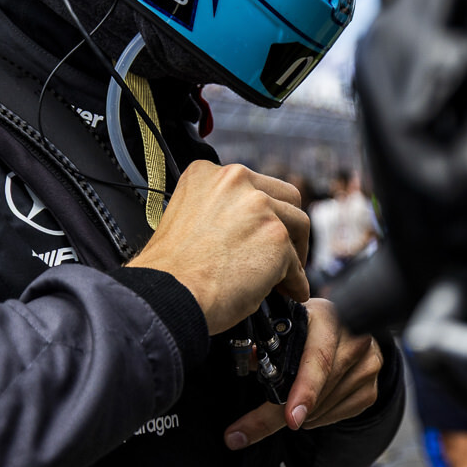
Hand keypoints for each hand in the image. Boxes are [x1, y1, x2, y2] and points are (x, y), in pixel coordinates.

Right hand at [126, 161, 308, 334]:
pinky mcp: (276, 237)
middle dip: (287, 225)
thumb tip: (246, 230)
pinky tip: (288, 294)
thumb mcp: (184, 216)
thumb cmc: (170, 270)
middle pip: (284, 197)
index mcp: (208, 173)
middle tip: (282, 252)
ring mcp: (259, 206)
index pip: (252, 185)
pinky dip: (295, 282)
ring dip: (294, 252)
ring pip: (298, 225)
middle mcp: (236, 180)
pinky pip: (297, 263)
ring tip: (286, 277)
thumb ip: (217, 210)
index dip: (261, 213)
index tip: (258, 232)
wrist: (168, 293)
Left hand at [223, 298, 383, 449]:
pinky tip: (307, 404)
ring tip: (286, 401)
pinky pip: (336, 416)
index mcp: (329, 318)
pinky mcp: (370, 389)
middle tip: (242, 433)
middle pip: (318, 391)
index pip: (319, 360)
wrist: (346, 327)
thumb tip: (250, 358)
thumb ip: (268, 340)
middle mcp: (355, 341)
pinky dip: (315, 417)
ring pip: (323, 409)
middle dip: (278, 415)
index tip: (290, 418)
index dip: (304, 391)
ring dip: (298, 414)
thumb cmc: (308, 326)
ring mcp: (368, 366)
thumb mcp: (287, 322)